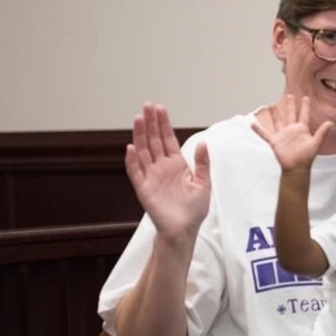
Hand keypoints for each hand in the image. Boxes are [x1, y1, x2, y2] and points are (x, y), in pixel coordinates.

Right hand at [125, 103, 211, 240]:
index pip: (168, 139)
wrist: (185, 229)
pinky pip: (136, 173)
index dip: (163, 124)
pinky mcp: (144, 189)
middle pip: (153, 141)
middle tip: (147, 106)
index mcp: (176, 164)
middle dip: (150, 123)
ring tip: (138, 119)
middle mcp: (162, 167)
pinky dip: (133, 161)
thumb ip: (202, 163)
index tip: (160, 109)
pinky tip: (131, 148)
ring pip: (143, 152)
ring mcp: (151, 177)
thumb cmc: (194, 209)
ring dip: (139, 136)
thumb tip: (202, 143)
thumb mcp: (204, 183)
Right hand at [252, 94, 332, 171]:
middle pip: (290, 114)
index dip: (305, 106)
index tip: (306, 97)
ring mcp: (282, 135)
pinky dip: (258, 130)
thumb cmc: (306, 157)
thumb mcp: (316, 143)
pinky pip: (265, 134)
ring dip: (274, 113)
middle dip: (290, 105)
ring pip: (277, 121)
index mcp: (302, 129)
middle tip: (290, 96)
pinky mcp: (275, 141)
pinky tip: (252, 124)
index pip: (304, 114)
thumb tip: (331, 122)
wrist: (296, 167)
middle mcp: (292, 130)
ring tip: (271, 104)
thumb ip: (322, 132)